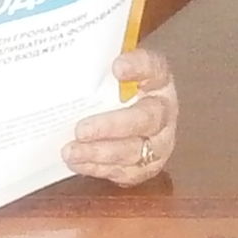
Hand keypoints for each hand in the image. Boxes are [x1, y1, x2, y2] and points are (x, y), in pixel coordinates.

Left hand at [61, 49, 180, 184]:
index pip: (154, 68)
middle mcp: (165, 111)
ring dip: (100, 153)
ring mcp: (160, 143)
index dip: (138, 67)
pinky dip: (99, 168)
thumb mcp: (111, 72)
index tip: (117, 67)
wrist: (125, 113)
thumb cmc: (115, 91)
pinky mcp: (148, 167)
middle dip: (111, 127)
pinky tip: (78, 163)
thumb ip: (100, 66)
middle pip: (147, 119)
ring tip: (72, 152)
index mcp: (159, 80)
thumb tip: (77, 66)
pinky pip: (125, 171)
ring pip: (135, 151)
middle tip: (81, 130)